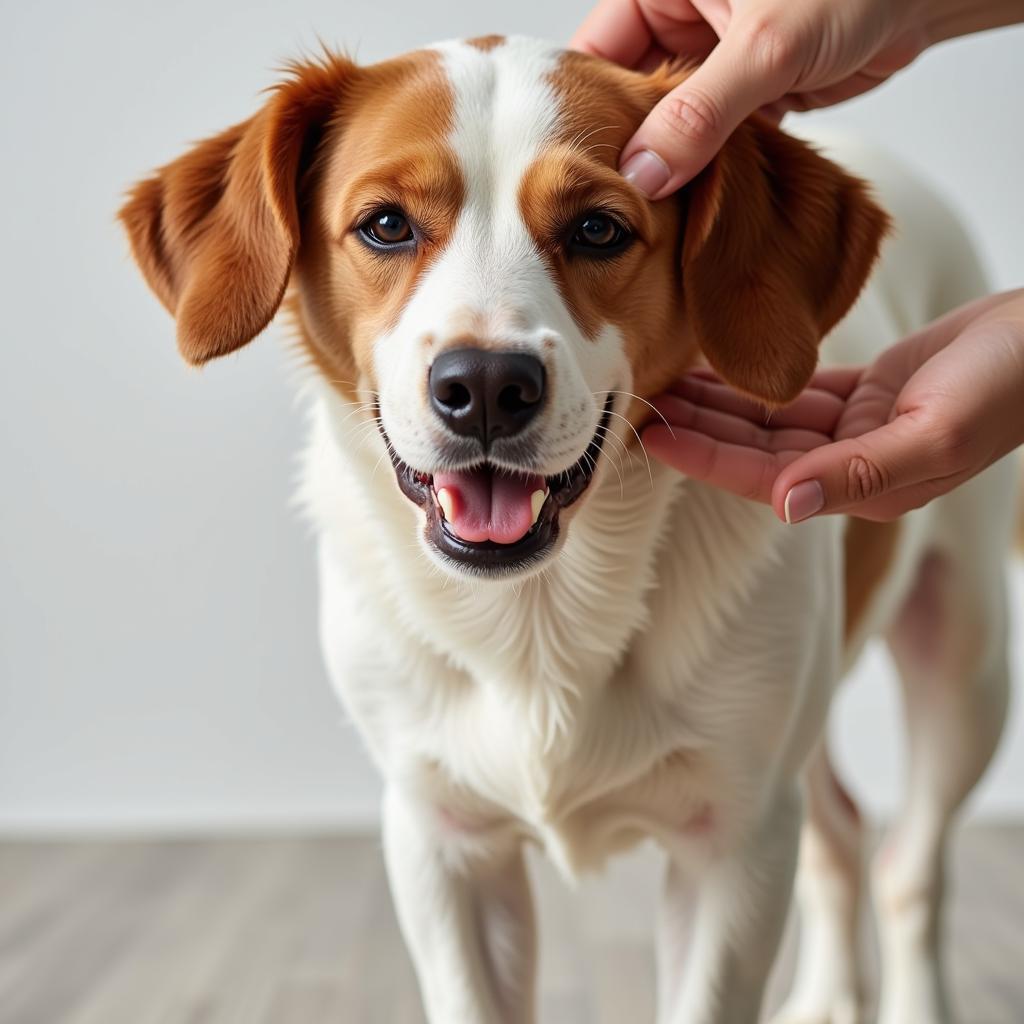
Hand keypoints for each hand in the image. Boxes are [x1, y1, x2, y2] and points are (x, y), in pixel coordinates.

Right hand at [570, 0, 1021, 198]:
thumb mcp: (766, 46)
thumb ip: (701, 113)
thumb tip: (644, 175)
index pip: (594, 56)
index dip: (581, 113)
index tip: (576, 171)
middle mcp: (679, 23)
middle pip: (625, 98)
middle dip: (627, 149)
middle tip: (617, 208)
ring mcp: (710, 63)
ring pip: (668, 125)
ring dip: (670, 166)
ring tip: (653, 217)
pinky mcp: (744, 94)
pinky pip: (708, 139)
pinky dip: (707, 171)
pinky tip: (697, 205)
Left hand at [642, 290, 1023, 521]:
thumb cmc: (1005, 388)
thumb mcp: (935, 435)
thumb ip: (859, 475)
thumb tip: (784, 505)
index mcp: (861, 487)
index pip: (761, 477)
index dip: (702, 457)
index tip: (650, 434)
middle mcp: (850, 465)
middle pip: (754, 450)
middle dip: (698, 428)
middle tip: (638, 401)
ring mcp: (856, 430)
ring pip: (768, 419)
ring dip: (719, 401)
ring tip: (666, 377)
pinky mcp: (866, 395)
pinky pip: (795, 391)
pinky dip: (756, 380)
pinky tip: (717, 363)